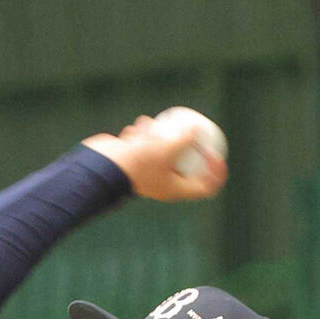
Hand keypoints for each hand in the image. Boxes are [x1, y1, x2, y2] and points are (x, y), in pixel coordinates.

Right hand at [83, 115, 227, 202]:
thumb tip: (197, 128)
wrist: (104, 168)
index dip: (215, 173)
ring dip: (160, 136)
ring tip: (151, 127)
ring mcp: (149, 172)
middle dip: (188, 146)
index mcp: (175, 190)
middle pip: (186, 165)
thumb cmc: (138, 162)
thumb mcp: (167, 148)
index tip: (215, 155)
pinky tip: (137, 127)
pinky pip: (145, 146)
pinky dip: (143, 135)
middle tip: (193, 130)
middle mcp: (164, 183)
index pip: (204, 187)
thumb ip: (185, 139)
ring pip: (164, 151)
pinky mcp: (136, 162)